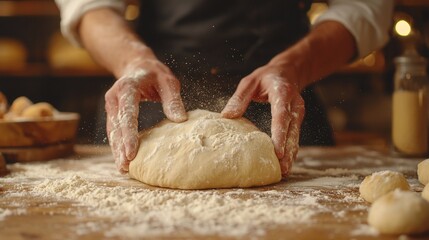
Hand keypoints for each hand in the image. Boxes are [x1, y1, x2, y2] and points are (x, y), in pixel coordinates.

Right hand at [105, 56, 186, 172]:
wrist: (137, 65)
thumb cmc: (155, 74)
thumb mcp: (168, 81)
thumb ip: (173, 99)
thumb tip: (180, 120)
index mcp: (127, 88)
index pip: (127, 114)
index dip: (129, 134)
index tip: (132, 152)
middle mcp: (114, 97)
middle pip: (116, 126)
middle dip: (120, 147)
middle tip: (126, 166)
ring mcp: (111, 106)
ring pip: (112, 131)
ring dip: (116, 150)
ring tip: (123, 168)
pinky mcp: (113, 113)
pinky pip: (114, 131)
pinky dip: (117, 145)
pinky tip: (122, 159)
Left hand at [221, 62, 304, 176]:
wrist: (289, 71)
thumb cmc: (266, 77)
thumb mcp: (249, 81)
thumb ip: (239, 98)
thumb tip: (226, 116)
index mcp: (282, 93)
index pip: (281, 115)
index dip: (280, 134)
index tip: (278, 151)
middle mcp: (294, 104)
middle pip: (292, 130)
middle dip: (287, 150)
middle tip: (282, 168)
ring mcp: (298, 113)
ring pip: (296, 136)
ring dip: (291, 154)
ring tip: (284, 171)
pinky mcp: (297, 119)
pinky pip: (295, 136)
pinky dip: (291, 149)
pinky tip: (286, 163)